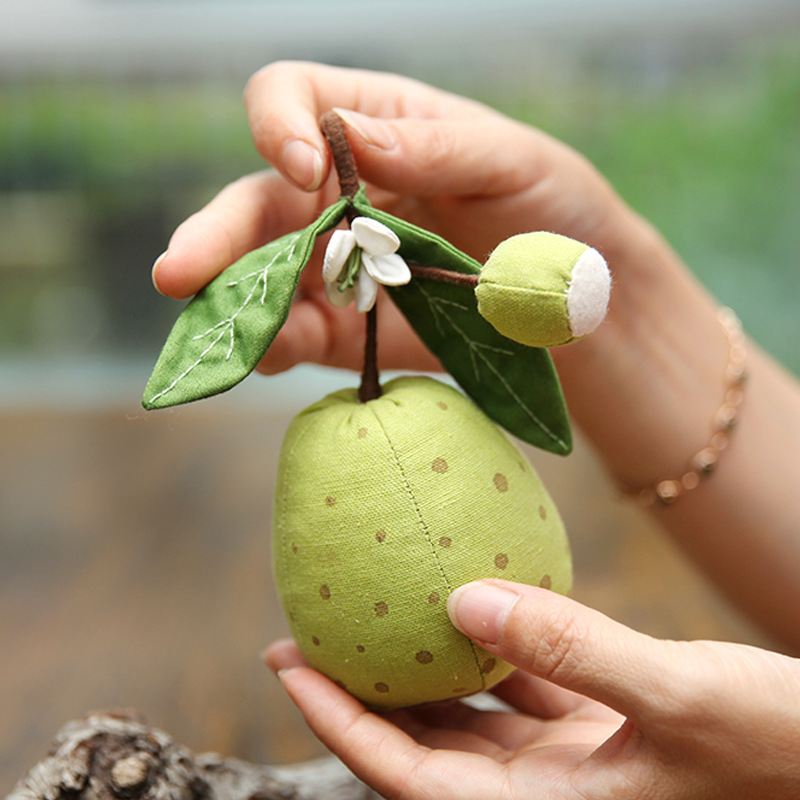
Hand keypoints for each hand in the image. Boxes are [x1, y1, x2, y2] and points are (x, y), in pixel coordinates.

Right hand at [150, 60, 658, 376]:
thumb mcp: (510, 160)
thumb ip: (433, 147)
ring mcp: (339, 268)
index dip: (276, 127)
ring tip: (219, 332)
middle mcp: (340, 196)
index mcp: (376, 127)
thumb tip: (346, 142)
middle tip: (178, 273)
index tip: (299, 171)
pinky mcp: (347, 330)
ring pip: (262, 279)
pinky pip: (296, 336)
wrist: (576, 303)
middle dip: (215, 237)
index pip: (293, 102)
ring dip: (232, 306)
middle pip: (254, 205)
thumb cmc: (554, 209)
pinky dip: (273, 348)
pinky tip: (263, 357)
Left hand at [266, 580, 799, 799]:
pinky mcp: (593, 728)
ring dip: (415, 674)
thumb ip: (570, 648)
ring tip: (369, 620)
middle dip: (356, 696)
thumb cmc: (777, 748)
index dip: (340, 722)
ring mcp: (568, 763)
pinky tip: (467, 606)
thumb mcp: (677, 696)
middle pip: (420, 748)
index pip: (408, 777)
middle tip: (304, 635)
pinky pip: (517, 688)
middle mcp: (544, 795)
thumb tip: (464, 599)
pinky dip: (486, 650)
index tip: (289, 664)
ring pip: (464, 719)